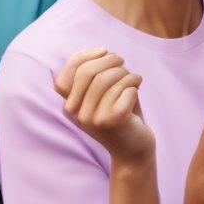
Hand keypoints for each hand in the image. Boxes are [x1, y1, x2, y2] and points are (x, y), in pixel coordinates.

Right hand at [54, 49, 153, 163]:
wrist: (133, 153)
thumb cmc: (119, 117)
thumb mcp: (101, 99)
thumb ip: (94, 78)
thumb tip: (102, 51)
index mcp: (71, 108)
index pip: (65, 76)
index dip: (82, 58)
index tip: (102, 51)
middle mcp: (78, 114)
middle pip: (87, 73)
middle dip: (108, 60)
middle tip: (122, 61)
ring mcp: (94, 118)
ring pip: (108, 79)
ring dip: (125, 73)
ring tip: (133, 78)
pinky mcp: (113, 120)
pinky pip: (124, 89)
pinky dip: (134, 84)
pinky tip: (137, 88)